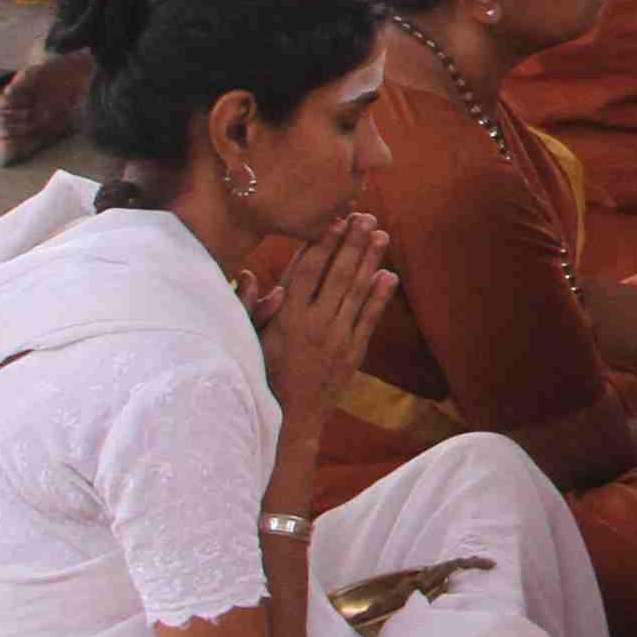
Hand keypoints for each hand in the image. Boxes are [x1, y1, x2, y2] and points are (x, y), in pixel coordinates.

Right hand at [259, 211, 397, 422]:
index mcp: (286, 317)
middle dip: (353, 243)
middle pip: (337, 274)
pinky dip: (380, 297)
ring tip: (381, 235)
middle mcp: (314, 324)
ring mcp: (337, 338)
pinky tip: (390, 275)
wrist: (286, 420)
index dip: (323, 243)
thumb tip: (251, 272)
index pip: (307, 271)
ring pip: (357, 292)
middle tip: (366, 217)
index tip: (336, 219)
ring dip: (371, 261)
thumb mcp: (247, 341)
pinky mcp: (353, 353)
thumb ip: (250, 306)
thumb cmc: (261, 376)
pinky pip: (369, 319)